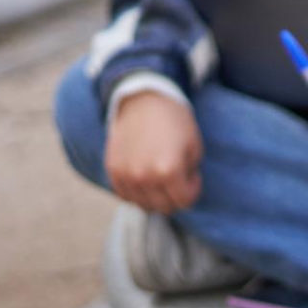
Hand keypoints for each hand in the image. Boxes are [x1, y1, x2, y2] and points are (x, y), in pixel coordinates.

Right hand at [107, 91, 203, 213]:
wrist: (145, 100)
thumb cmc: (175, 122)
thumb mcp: (195, 147)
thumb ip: (190, 176)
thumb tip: (181, 194)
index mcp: (168, 171)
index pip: (184, 201)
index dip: (193, 190)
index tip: (193, 175)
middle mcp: (144, 177)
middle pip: (164, 207)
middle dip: (176, 196)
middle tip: (178, 177)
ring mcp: (125, 175)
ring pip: (143, 205)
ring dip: (156, 196)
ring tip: (161, 175)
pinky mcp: (112, 170)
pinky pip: (125, 196)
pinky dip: (137, 193)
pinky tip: (145, 177)